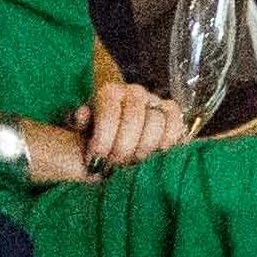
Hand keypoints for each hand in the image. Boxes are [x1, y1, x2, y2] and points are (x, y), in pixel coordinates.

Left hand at [72, 82, 190, 173]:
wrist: (117, 138)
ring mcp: (155, 100)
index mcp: (109, 92)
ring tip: (135, 161)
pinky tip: (157, 153)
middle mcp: (134, 92)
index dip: (104, 139)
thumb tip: (82, 114)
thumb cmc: (97, 135)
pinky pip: (176, 122)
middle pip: (134, 120)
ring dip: (145, 147)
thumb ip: (79, 122)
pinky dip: (169, 139)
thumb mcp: (82, 130)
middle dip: (124, 147)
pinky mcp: (171, 112)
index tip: (98, 158)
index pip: (109, 114)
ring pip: (157, 122)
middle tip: (117, 164)